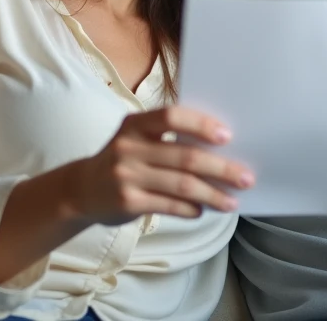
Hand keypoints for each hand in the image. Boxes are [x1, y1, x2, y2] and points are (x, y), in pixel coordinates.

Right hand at [67, 106, 253, 226]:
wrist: (80, 190)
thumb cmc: (122, 160)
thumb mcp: (136, 139)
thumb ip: (168, 138)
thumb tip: (220, 149)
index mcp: (135, 124)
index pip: (172, 116)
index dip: (201, 125)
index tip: (228, 136)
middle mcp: (128, 147)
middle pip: (185, 156)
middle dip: (221, 168)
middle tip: (246, 178)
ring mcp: (127, 175)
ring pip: (182, 184)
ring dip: (212, 194)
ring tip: (232, 201)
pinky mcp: (127, 202)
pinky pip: (169, 205)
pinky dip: (191, 208)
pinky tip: (203, 210)